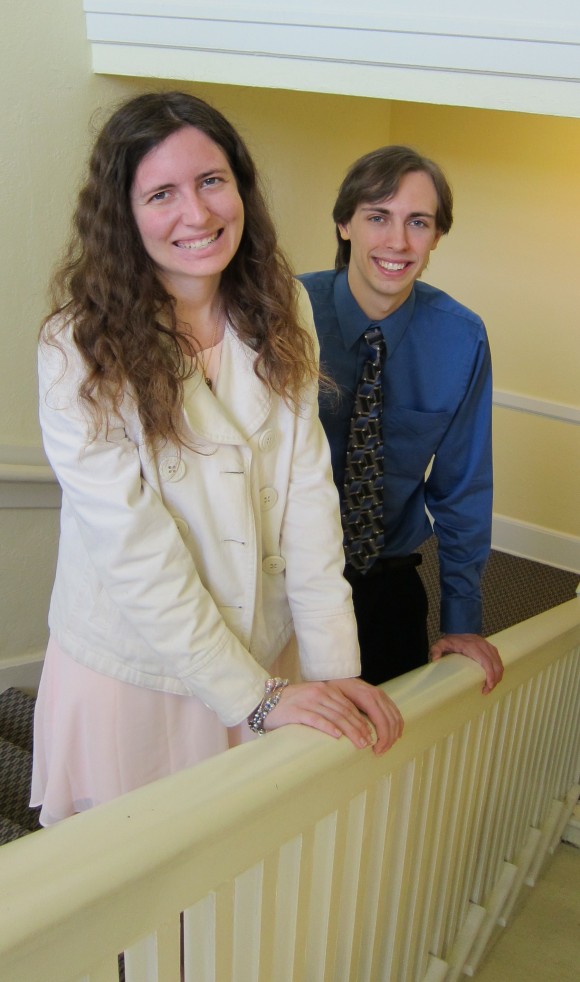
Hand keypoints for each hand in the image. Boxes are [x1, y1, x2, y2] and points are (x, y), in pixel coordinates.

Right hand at [264, 677, 402, 755]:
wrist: (265, 700)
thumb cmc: (291, 704)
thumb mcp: (313, 699)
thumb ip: (328, 706)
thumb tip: (347, 723)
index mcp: (325, 689)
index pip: (348, 705)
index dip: (361, 719)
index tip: (370, 733)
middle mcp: (318, 692)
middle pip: (344, 711)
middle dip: (359, 727)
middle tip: (369, 741)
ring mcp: (307, 701)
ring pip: (334, 716)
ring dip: (349, 730)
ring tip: (359, 742)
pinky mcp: (296, 711)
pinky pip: (316, 719)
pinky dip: (328, 728)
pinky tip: (337, 736)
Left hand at [429, 633, 502, 693]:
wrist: (460, 628)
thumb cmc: (452, 639)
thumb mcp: (442, 643)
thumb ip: (436, 650)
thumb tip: (435, 659)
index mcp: (473, 647)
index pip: (487, 662)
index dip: (490, 675)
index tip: (488, 686)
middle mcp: (484, 646)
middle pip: (495, 665)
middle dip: (494, 680)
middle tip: (486, 691)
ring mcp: (489, 647)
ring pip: (499, 664)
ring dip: (498, 676)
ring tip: (490, 687)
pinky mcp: (491, 648)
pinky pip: (499, 661)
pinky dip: (498, 670)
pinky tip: (494, 678)